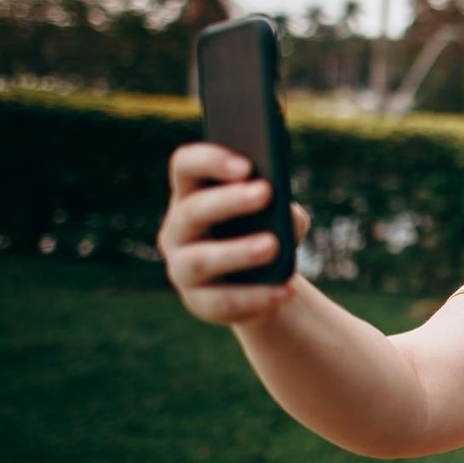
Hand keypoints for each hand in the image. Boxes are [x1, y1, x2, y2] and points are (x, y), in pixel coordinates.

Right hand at [158, 142, 308, 326]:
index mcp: (193, 193)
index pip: (186, 166)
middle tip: (265, 192)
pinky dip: (256, 296)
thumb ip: (284, 210)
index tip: (246, 164)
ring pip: (200, 259)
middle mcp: (178, 228)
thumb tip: (285, 214)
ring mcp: (181, 267)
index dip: (210, 160)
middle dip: (228, 200)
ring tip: (272, 245)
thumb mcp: (281, 216)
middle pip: (193, 210)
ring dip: (237, 251)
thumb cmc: (269, 231)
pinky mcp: (198, 302)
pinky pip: (222, 301)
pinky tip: (285, 289)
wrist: (264, 280)